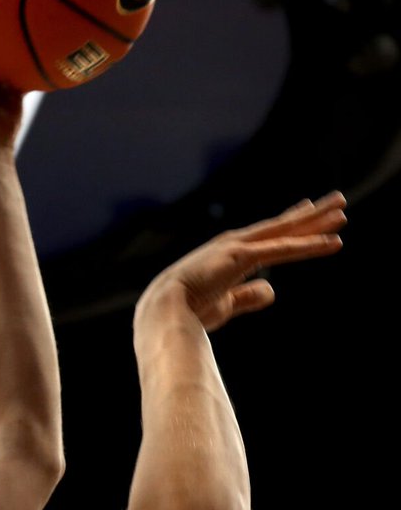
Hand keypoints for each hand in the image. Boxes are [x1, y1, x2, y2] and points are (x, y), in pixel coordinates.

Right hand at [136, 191, 347, 332]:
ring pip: (287, 231)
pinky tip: (334, 242)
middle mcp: (235, 243)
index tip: (306, 210)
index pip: (266, 235)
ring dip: (317, 221)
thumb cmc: (189, 309)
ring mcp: (240, 246)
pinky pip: (285, 249)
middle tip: (337, 200)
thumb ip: (248, 296)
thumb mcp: (226, 303)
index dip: (289, 223)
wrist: (167, 307)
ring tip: (342, 208)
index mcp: (229, 254)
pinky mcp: (244, 256)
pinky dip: (310, 245)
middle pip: (282, 226)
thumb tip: (272, 290)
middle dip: (311, 215)